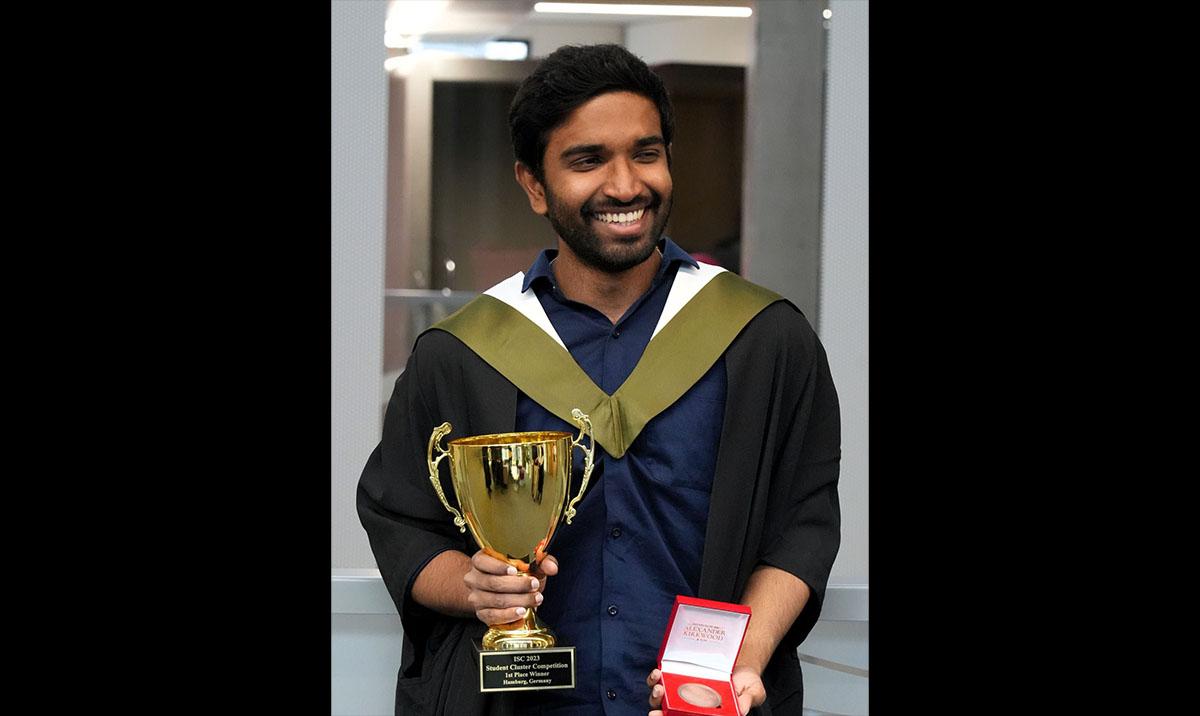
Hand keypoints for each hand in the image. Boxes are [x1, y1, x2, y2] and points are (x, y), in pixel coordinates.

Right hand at [461, 549, 557, 625]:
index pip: (483, 562)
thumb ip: (541, 562)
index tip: (515, 570)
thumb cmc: (513, 575)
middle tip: (534, 585)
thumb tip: (551, 567)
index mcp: (481, 561)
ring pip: (496, 600)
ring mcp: (476, 597)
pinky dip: (509, 615)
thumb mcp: (528, 564)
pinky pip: (493, 616)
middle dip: (517, 585)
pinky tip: (521, 611)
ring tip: (535, 599)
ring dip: (518, 600)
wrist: (500, 591)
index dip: (499, 567)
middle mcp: (474, 578)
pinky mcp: (481, 613)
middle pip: (493, 583)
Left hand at [647, 666, 765, 714]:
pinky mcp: (676, 677)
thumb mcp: (753, 691)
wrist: (741, 664)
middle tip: (655, 714)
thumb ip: (746, 700)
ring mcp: (681, 692)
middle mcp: (691, 707)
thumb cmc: (747, 683)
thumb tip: (741, 710)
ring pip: (660, 700)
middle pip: (669, 715)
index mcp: (705, 714)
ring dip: (655, 696)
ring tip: (658, 687)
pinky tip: (658, 673)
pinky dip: (655, 679)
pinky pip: (660, 681)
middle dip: (659, 715)